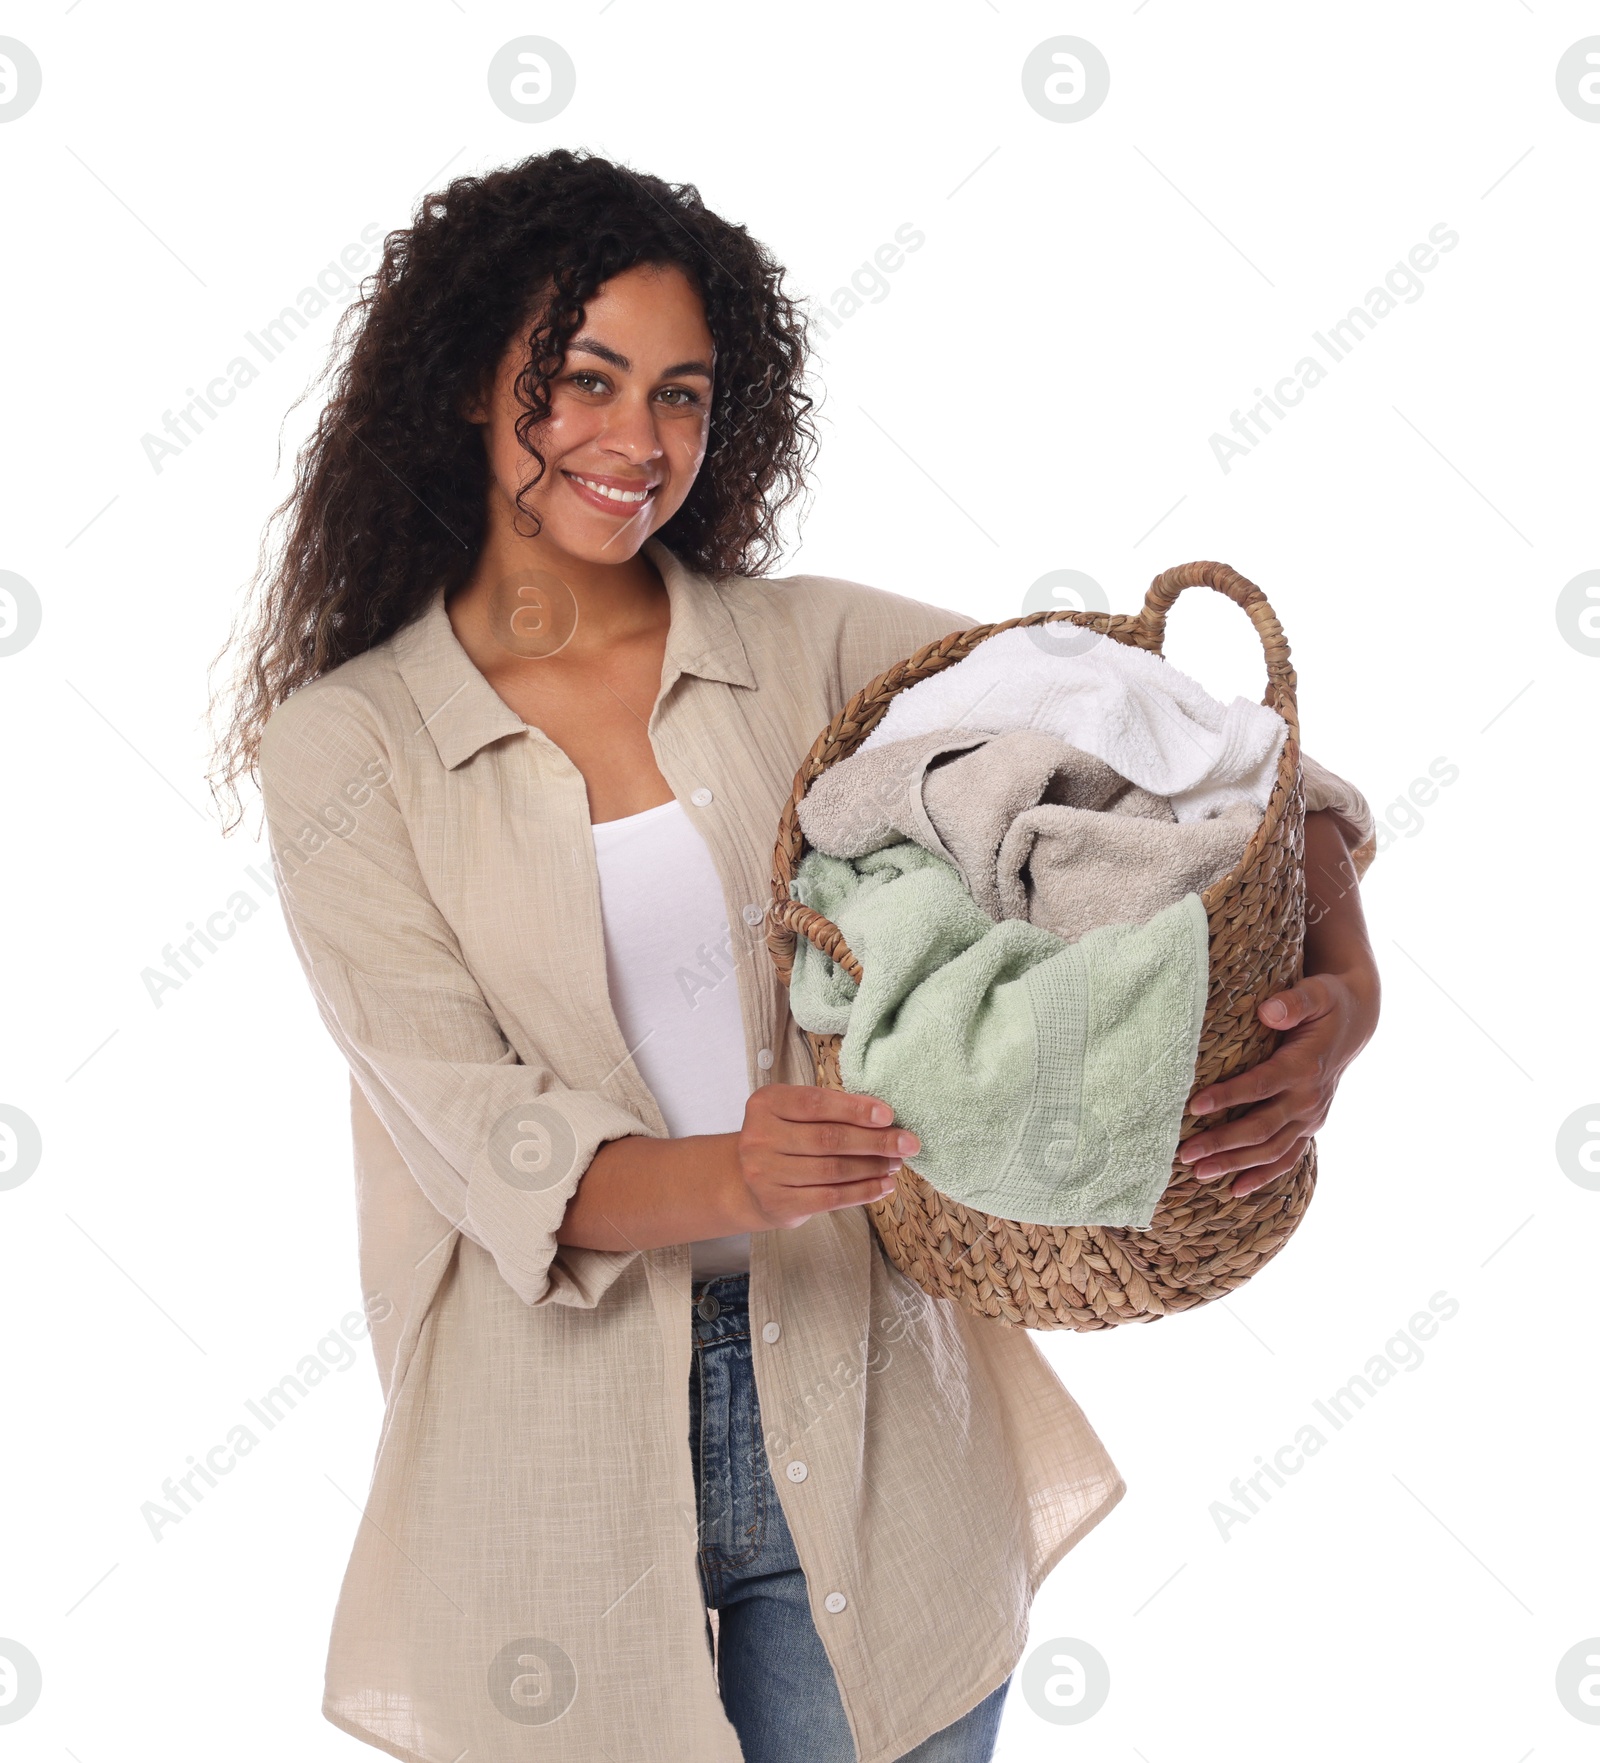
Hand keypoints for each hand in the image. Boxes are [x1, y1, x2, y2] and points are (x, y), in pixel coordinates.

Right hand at [729, 1085, 917, 1230]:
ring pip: (832, 1170)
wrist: (747, 1181)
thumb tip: (885, 1118)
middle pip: (828, 1139)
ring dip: (872, 1167)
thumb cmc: (784, 1138)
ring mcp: (764, 1173)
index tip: (889, 1116)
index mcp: (766, 1103)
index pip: (816, 1103)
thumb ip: (831, 1109)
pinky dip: (862, 1192)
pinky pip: (829, 1198)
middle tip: (907, 1143)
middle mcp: (759, 1137)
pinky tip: (883, 1186)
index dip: (855, 1109)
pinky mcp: (777, 1204)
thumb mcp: (796, 1113)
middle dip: (875, 1141)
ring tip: (896, 1164)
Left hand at [1178, 968, 1378, 1197]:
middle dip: (1222, 1142)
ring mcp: (1311, 1117)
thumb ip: (1293, 1002)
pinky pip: (1287, 1158)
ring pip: (1271, 1150)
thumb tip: (1268, 1012)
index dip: (1227, 1097)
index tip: (1193, 1105)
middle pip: (1261, 1127)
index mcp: (1304, 1066)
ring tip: (1199, 1173)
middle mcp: (1309, 1098)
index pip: (1259, 1086)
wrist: (1356, 1021)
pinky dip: (1263, 1176)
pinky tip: (1235, 1190)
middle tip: (1185, 1153)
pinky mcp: (1309, 1126)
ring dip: (1235, 1164)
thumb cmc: (1327, 1002)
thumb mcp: (1316, 993)